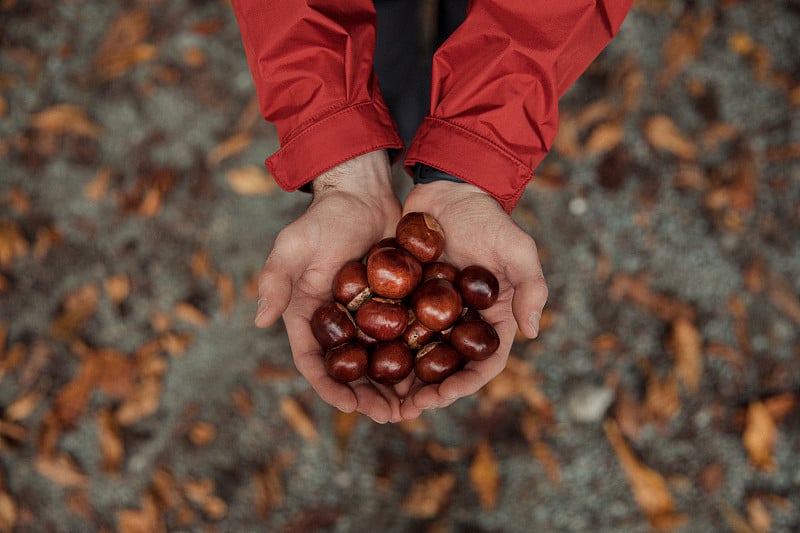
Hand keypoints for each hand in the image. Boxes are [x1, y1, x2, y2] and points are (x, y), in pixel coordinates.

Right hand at [254, 151, 404, 422]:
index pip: (313, 362)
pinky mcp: (394, 304)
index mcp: (308, 316)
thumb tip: (258, 321)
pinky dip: (415, 357)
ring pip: (379, 361)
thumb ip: (276, 281)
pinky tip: (432, 373)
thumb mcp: (293, 246)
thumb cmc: (323, 218)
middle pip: (350, 370)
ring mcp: (367, 316)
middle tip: (388, 415)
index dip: (329, 388)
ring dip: (393, 386)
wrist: (362, 193)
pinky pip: (404, 337)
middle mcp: (338, 324)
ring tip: (412, 407)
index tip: (349, 406)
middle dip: (367, 396)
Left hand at [399, 181, 547, 419]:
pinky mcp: (407, 297)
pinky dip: (382, 346)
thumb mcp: (518, 249)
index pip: (483, 362)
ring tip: (382, 398)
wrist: (449, 188)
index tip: (443, 397)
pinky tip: (363, 360)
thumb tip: (532, 333)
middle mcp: (462, 321)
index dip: (465, 384)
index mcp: (492, 318)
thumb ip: (530, 288)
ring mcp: (433, 311)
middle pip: (447, 367)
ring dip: (403, 378)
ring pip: (418, 354)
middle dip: (429, 392)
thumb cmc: (488, 217)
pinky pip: (394, 327)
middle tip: (406, 410)